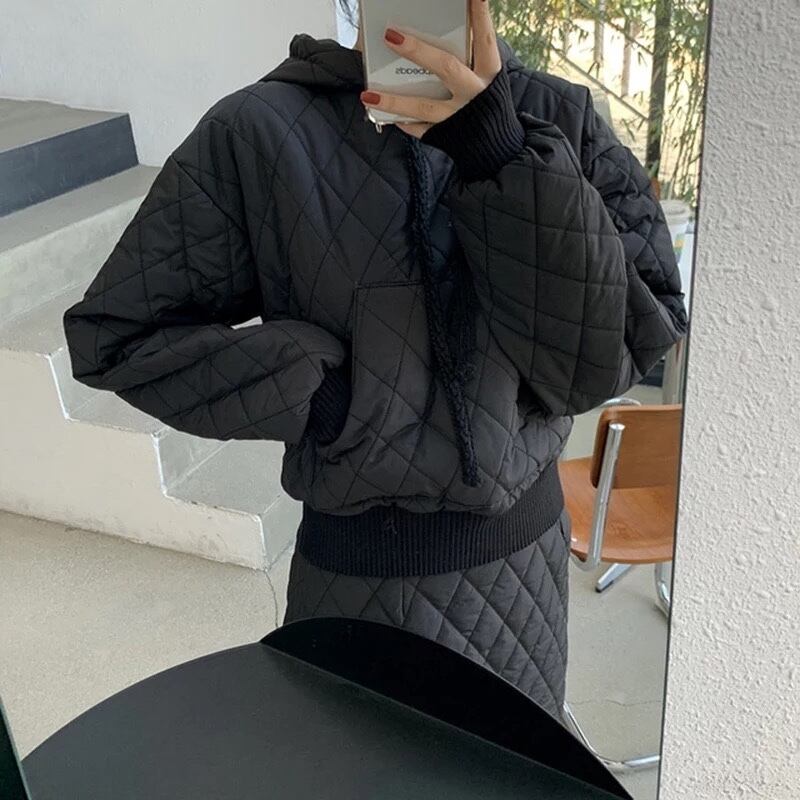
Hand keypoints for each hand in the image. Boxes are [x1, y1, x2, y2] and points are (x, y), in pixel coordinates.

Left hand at [360, 0, 501, 138]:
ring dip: (394, 101)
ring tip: (368, 95)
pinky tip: (383, 113)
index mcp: (489, 75)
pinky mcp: (445, 134)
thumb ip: (469, 60)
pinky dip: (402, 120)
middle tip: (390, 35)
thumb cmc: (488, 105)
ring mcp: (457, 116)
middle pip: (446, 67)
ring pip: (423, 105)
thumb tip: (436, 36)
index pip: (484, 41)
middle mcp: (474, 94)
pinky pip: (419, 127)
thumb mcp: (487, 80)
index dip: (480, 17)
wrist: (499, 150)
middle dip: (418, 51)